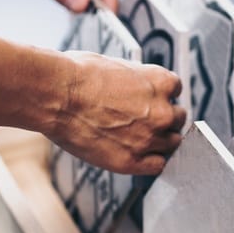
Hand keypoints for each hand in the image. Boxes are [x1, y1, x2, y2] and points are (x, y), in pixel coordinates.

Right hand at [49, 53, 186, 174]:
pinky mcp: (133, 161)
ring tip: (139, 137)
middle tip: (144, 120)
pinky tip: (139, 155)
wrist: (55, 95)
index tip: (151, 100)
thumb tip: (139, 89)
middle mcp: (162, 111)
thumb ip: (137, 82)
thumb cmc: (77, 75)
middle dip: (163, 118)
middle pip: (178, 119)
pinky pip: (158, 165)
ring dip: (160, 141)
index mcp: (161, 82)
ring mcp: (149, 138)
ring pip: (172, 143)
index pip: (176, 91)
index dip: (162, 96)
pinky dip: (151, 161)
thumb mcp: (117, 66)